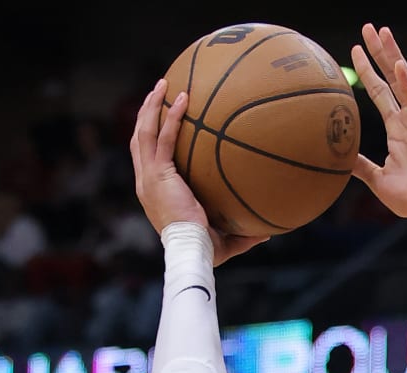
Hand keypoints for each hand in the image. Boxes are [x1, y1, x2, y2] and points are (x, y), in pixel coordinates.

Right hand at [128, 80, 265, 264]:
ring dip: (152, 106)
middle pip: (140, 139)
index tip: (160, 121)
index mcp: (154, 193)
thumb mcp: (224, 239)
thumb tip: (267, 233)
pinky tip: (183, 99)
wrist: (193, 253)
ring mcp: (149, 177)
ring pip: (144, 133)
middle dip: (146, 114)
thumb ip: (242, 233)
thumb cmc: (206, 252)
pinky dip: (172, 117)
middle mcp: (146, 182)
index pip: (147, 159)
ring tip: (163, 85)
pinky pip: (165, 138)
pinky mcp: (158, 174)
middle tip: (157, 93)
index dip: (150, 138)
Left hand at [350, 25, 406, 220]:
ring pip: (405, 81)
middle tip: (369, 28)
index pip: (380, 91)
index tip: (354, 51)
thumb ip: (360, 165)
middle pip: (392, 77)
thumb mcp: (376, 178)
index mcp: (397, 128)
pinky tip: (398, 66)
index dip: (367, 71)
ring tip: (383, 33)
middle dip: (380, 52)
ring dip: (393, 56)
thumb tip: (338, 159)